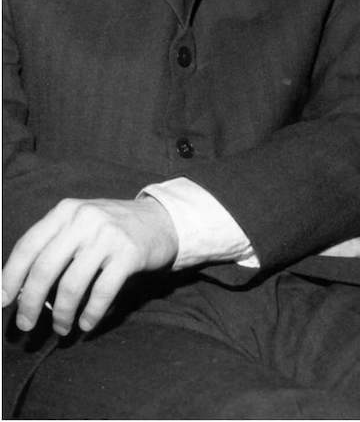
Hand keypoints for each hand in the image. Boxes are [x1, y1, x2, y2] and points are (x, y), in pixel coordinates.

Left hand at [1, 197, 177, 335]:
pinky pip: (102, 292)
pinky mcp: (130, 254)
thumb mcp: (81, 224)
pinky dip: (90, 313)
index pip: (28, 246)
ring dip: (60, 314)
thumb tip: (22, 289)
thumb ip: (54, 245)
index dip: (10, 277)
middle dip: (29, 302)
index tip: (2, 301)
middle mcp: (85, 220)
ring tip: (59, 328)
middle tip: (24, 324)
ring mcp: (109, 236)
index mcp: (66, 211)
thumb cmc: (114, 228)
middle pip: (45, 268)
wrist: (164, 220)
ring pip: (72, 284)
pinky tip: (86, 324)